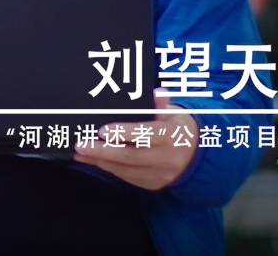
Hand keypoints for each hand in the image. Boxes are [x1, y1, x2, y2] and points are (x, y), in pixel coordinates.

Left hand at [73, 91, 196, 190]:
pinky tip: (94, 161)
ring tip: (80, 154)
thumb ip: (162, 104)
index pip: (145, 134)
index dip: (123, 133)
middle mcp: (167, 158)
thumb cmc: (177, 128)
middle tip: (80, 145)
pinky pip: (129, 178)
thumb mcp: (174, 113)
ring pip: (127, 170)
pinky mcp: (154, 184)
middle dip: (103, 151)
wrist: (197, 155)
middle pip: (131, 156)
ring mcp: (161, 174)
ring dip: (101, 162)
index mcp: (172, 136)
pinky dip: (110, 170)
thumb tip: (159, 93)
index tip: (102, 131)